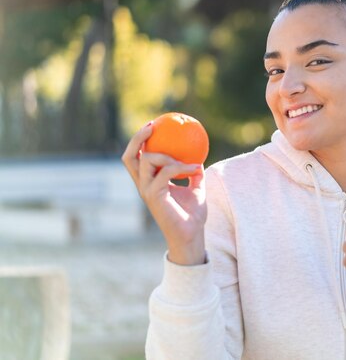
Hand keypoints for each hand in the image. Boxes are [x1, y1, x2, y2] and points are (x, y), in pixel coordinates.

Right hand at [121, 122, 207, 264]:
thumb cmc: (193, 215)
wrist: (191, 235)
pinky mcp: (153, 196)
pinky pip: (165, 172)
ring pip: (147, 160)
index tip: (154, 126)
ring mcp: (146, 190)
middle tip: (153, 126)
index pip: (137, 158)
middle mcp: (144, 185)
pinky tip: (196, 168)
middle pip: (129, 157)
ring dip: (167, 154)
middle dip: (137, 138)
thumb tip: (199, 158)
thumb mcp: (196, 189)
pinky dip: (181, 167)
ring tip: (184, 155)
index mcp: (150, 182)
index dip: (139, 141)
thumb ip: (193, 174)